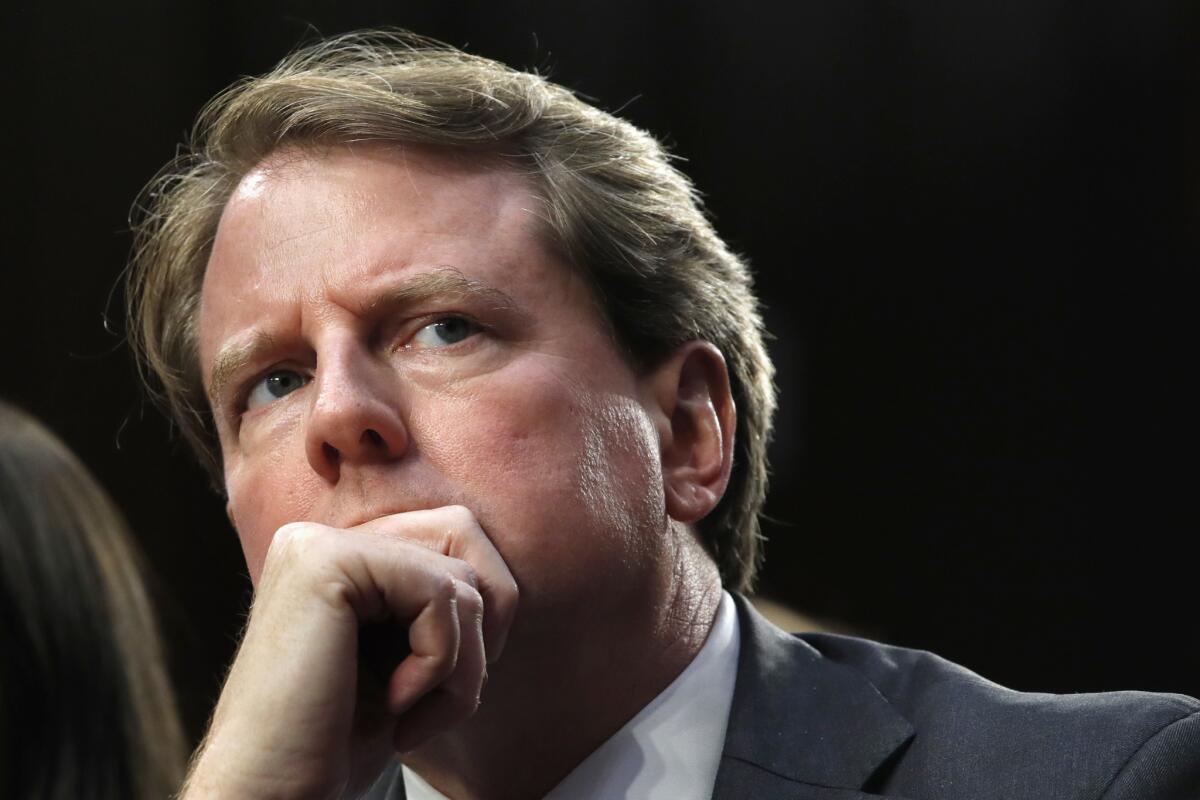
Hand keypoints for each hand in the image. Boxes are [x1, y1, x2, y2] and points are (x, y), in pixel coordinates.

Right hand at [181, 506, 518, 799]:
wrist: (273, 794)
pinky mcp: (326, 563)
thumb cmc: (340, 741)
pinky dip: (440, 662)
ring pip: (458, 581)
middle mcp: (323, 539)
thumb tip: (503, 585)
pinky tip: (394, 705)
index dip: (483, 619)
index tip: (452, 687)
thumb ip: (441, 608)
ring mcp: (320, 545)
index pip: (456, 542)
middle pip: (464, 546)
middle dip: (478, 636)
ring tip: (412, 717)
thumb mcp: (406, 659)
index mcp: (341, 557)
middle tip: (442, 702)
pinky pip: (438, 594)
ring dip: (460, 667)